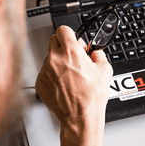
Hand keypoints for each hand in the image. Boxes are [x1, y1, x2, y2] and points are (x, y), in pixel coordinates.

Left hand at [35, 25, 113, 141]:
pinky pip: (45, 72)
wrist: (80, 116)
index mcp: (70, 51)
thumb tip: (93, 50)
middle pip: (53, 40)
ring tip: (70, 75)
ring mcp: (45, 70)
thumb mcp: (105, 69)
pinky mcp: (40, 81)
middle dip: (62, 45)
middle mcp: (55, 58)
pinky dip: (52, 75)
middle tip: (72, 55)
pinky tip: (63, 84)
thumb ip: (97, 53)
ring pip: (49, 57)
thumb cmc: (91, 96)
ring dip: (58, 61)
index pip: (63, 29)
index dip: (70, 34)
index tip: (74, 40)